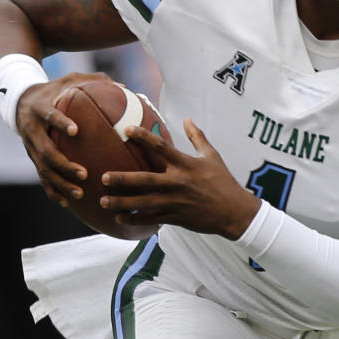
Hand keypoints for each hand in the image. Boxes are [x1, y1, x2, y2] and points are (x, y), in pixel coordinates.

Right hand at [13, 71, 107, 205]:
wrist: (19, 100)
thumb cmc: (54, 89)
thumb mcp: (69, 80)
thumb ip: (94, 80)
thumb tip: (126, 87)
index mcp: (40, 108)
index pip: (50, 115)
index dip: (61, 123)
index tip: (76, 130)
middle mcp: (32, 129)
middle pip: (46, 150)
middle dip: (64, 165)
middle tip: (84, 174)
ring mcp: (30, 146)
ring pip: (43, 168)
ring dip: (61, 182)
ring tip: (80, 193)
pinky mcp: (31, 157)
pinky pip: (41, 177)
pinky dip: (52, 190)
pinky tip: (66, 202)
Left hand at [99, 119, 259, 239]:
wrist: (234, 212)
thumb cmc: (223, 182)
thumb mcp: (212, 156)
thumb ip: (197, 137)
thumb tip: (187, 118)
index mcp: (186, 165)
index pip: (161, 147)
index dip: (143, 137)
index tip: (126, 130)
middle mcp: (178, 183)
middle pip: (146, 180)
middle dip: (124, 179)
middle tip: (104, 177)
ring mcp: (176, 202)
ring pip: (144, 203)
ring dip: (123, 202)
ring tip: (104, 200)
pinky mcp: (176, 218)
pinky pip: (151, 219)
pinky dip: (135, 220)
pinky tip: (119, 218)